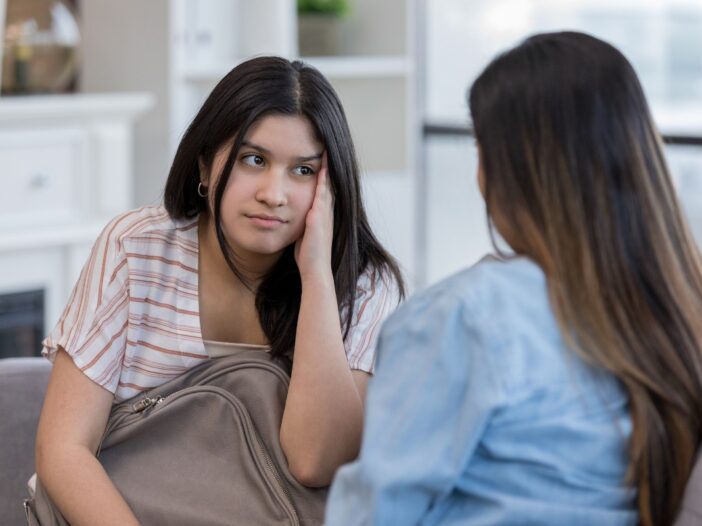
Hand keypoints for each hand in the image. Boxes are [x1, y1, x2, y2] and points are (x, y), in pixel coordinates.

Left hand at [295, 153, 333, 279]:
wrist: (315, 270)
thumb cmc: (308, 256)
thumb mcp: (304, 235)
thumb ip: (302, 225)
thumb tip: (292, 219)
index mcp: (322, 215)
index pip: (324, 190)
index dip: (323, 175)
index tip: (320, 159)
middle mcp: (326, 212)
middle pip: (329, 183)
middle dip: (328, 166)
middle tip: (327, 147)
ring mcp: (324, 214)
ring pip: (328, 185)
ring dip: (328, 168)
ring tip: (326, 150)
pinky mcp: (318, 217)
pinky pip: (323, 194)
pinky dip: (323, 180)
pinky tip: (321, 168)